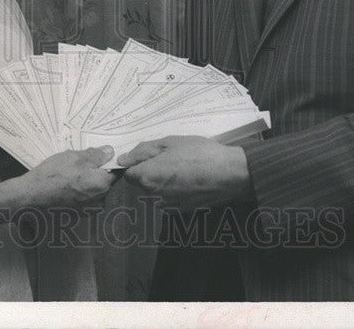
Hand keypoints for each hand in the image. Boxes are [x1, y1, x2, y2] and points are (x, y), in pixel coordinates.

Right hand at [19, 147, 115, 207]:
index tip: (101, 156)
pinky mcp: (78, 214)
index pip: (116, 171)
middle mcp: (99, 200)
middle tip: (80, 163)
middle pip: (105, 182)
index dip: (110, 162)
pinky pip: (85, 199)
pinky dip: (79, 191)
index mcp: (102, 185)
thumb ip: (96, 155)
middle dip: (97, 172)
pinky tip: (66, 185)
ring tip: (71, 174)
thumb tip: (111, 151)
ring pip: (94, 190)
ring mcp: (89, 210)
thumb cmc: (54, 174)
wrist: (31, 196)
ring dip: (88, 182)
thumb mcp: (75, 157)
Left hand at [117, 135, 252, 209]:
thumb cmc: (199, 153)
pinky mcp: (180, 210)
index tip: (150, 156)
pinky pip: (169, 198)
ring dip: (163, 181)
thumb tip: (124, 158)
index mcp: (147, 176)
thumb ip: (143, 150)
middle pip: (142, 182)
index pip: (127, 173)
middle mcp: (153, 195)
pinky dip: (175, 190)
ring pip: (156, 191)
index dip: (136, 163)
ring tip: (183, 168)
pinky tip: (189, 179)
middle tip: (171, 158)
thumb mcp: (170, 142)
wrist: (229, 174)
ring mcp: (167, 205)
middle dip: (150, 170)